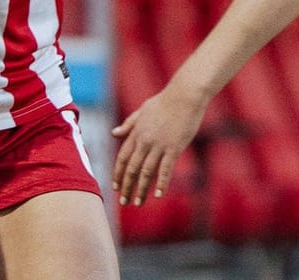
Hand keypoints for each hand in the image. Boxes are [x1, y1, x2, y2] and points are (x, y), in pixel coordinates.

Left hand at [111, 85, 209, 205]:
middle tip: (124, 202)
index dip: (118, 174)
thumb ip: (128, 124)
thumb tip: (114, 133)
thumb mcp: (142, 111)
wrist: (185, 95)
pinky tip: (158, 195)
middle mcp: (145, 141)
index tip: (116, 187)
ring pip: (146, 172)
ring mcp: (159, 146)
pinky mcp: (174, 148)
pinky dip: (161, 183)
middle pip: (132, 169)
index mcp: (136, 133)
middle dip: (127, 187)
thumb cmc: (165, 101)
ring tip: (138, 203)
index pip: (123, 158)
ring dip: (141, 189)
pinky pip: (165, 169)